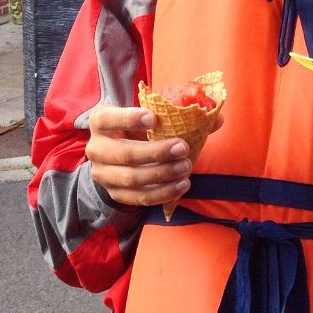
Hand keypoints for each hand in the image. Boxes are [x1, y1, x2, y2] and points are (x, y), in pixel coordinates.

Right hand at [85, 104, 209, 209]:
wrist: (117, 156)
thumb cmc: (136, 130)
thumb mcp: (148, 117)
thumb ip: (179, 115)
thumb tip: (217, 118)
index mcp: (101, 122)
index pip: (109, 119)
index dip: (130, 118)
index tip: (154, 117)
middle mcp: (96, 148)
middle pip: (125, 154)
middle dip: (157, 152)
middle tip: (183, 148)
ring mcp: (103, 174)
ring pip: (133, 178)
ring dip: (163, 174)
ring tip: (186, 167)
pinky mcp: (115, 193)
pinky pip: (139, 198)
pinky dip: (162, 193)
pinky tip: (182, 184)